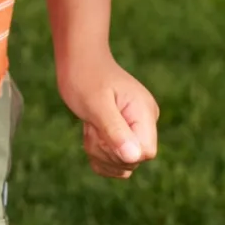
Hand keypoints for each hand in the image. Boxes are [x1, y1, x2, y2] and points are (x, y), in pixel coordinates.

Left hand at [57, 54, 158, 179]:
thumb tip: (135, 158)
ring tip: (91, 125)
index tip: (101, 132)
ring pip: (122, 164)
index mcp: (145, 113)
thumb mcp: (96, 104)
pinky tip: (91, 132)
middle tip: (91, 125)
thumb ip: (115, 131)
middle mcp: (145, 123)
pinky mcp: (124, 134)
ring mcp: (135, 129)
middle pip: (132, 161)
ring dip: (99, 152)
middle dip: (105, 150)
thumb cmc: (85, 77)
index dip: (120, 152)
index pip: (146, 153)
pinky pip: (115, 161)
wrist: (78, 60)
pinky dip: (98, 153)